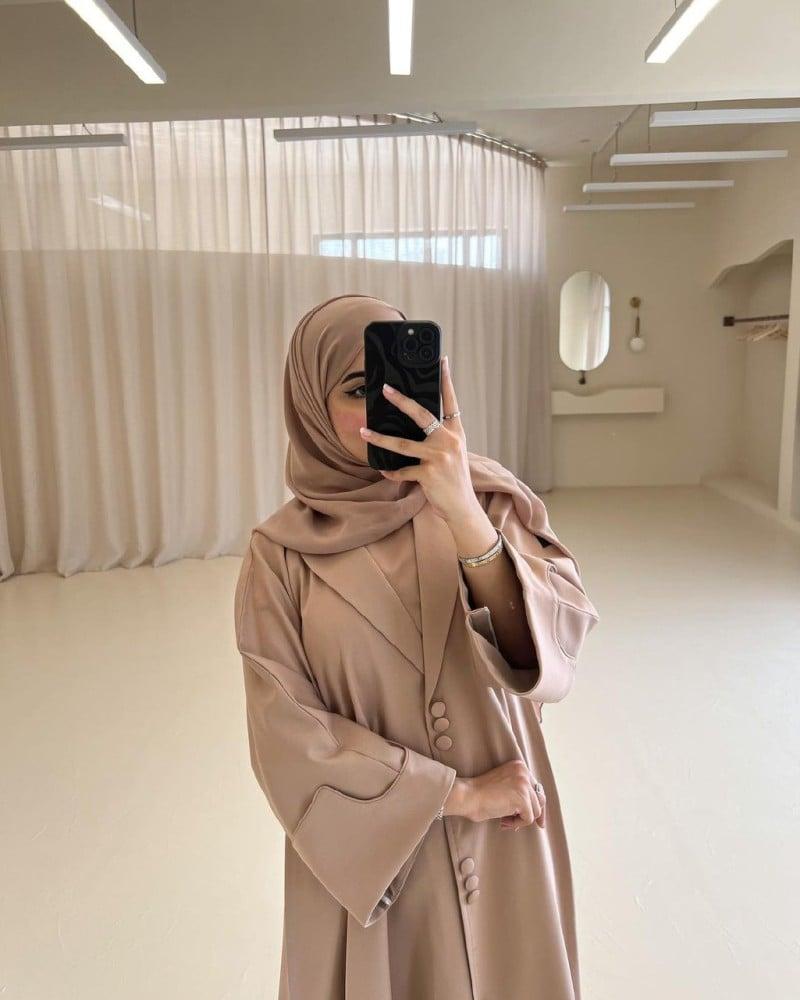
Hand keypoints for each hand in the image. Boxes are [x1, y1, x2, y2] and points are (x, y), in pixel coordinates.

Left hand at [358, 355, 477, 522]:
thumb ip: (439, 438)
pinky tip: (383, 470)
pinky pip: (402, 470)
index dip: (446, 380)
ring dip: (380, 438)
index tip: (441, 360)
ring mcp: (439, 457)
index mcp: (455, 432)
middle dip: (401, 400)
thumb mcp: (453, 453)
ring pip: (402, 444)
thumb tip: (414, 424)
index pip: (451, 401)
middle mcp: (449, 441)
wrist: (462, 507)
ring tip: (363, 431)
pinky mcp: (429, 474)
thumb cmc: (454, 479)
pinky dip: (391, 472)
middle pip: (422, 415)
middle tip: (386, 388)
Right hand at [445, 761, 545, 830]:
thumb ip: (519, 791)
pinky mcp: (523, 798)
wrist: (467, 795)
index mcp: (519, 766)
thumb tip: (537, 812)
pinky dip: (517, 824)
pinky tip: (503, 821)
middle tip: (527, 824)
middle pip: (541, 799)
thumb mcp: (505, 786)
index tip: (537, 819)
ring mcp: (524, 784)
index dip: (536, 805)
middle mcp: (524, 772)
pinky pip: (529, 819)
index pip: (536, 788)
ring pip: (535, 811)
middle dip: (535, 814)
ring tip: (504, 820)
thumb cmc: (480, 795)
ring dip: (520, 819)